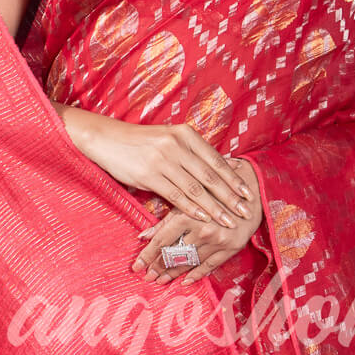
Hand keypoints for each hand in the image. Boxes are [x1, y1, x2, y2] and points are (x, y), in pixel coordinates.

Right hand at [62, 111, 253, 231]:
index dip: (233, 178)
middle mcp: (177, 145)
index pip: (216, 160)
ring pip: (196, 188)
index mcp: (186, 134)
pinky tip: (204, 218)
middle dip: (230, 196)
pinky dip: (192, 208)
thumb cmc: (141, 142)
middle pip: (210, 175)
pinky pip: (176, 194)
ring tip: (228, 220)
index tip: (247, 193)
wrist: (107, 139)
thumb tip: (217, 169)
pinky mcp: (149, 175)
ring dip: (215, 207)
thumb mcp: (168, 139)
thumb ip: (191, 153)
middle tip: (245, 211)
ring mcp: (163, 159)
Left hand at [134, 159, 262, 283]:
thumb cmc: (215, 188)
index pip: (161, 240)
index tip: (136, 267)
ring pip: (190, 262)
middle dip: (158, 267)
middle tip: (147, 277)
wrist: (252, 187)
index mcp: (188, 214)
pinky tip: (185, 281)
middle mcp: (203, 230)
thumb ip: (165, 218)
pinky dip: (196, 274)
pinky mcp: (231, 247)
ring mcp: (218, 241)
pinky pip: (210, 266)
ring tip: (161, 281)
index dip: (147, 255)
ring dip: (173, 273)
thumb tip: (142, 236)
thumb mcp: (187, 198)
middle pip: (174, 254)